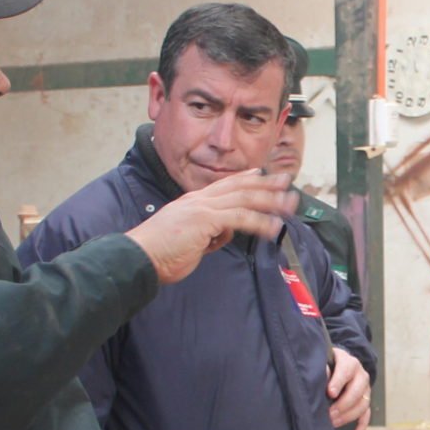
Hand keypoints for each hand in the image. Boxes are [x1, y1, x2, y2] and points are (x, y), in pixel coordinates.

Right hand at [126, 171, 295, 283]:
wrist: (139, 256)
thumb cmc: (160, 253)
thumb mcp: (188, 239)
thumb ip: (207, 233)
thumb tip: (222, 235)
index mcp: (193, 201)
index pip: (224, 184)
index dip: (245, 177)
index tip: (261, 173)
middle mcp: (199, 199)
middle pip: (239, 186)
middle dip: (266, 183)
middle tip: (286, 181)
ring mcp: (202, 207)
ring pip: (244, 198)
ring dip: (270, 201)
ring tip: (289, 205)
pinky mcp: (205, 220)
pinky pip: (239, 218)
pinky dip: (259, 222)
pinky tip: (273, 227)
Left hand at [327, 346, 372, 429]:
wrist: (336, 364)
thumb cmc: (326, 364)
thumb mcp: (323, 361)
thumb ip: (322, 367)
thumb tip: (322, 374)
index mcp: (349, 363)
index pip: (346, 371)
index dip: (338, 382)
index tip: (330, 393)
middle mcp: (360, 375)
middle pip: (357, 391)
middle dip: (343, 404)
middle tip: (329, 414)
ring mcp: (365, 389)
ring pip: (363, 404)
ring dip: (349, 416)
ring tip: (333, 423)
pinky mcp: (365, 400)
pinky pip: (366, 414)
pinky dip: (362, 425)